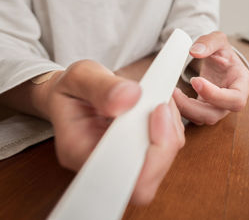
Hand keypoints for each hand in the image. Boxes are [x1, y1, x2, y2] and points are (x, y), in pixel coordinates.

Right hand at [44, 60, 183, 203]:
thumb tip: (131, 96)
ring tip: (157, 97)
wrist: (73, 95)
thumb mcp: (79, 77)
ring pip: (162, 161)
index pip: (119, 178)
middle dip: (165, 139)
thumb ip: (101, 87)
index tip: (157, 112)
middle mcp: (103, 166)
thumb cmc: (71, 89)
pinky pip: (166, 148)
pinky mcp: (139, 153)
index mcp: (79, 152)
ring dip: (170, 127)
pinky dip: (171, 124)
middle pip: (146, 178)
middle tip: (161, 103)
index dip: (147, 154)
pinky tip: (159, 103)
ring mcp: (123, 162)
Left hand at [173, 31, 248, 124]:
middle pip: (216, 115)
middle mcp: (231, 101)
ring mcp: (217, 108)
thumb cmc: (223, 53)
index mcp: (241, 85)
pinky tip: (172, 97)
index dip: (216, 95)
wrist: (218, 61)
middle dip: (193, 107)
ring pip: (202, 119)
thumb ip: (209, 42)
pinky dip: (182, 110)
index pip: (236, 99)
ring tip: (171, 94)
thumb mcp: (219, 40)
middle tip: (175, 92)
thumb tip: (195, 51)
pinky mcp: (205, 110)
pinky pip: (194, 117)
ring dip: (184, 109)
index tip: (196, 80)